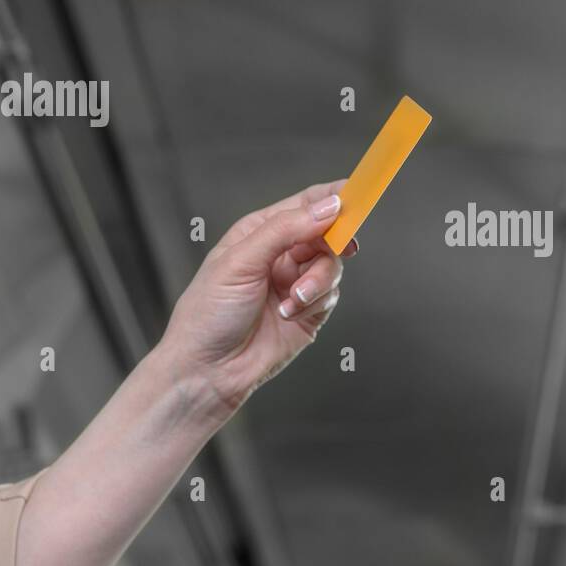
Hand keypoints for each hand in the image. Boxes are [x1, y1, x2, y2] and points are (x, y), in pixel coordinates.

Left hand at [155, 181, 355, 419]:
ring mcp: (297, 283)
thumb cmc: (208, 314)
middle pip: (328, 233)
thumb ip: (285, 230)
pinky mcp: (310, 312)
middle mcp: (282, 254)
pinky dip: (315, 303)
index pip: (306, 204)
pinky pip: (331, 295)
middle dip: (333, 243)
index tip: (356, 194)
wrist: (209, 371)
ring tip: (295, 298)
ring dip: (318, 282)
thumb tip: (329, 207)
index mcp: (261, 232)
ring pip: (332, 266)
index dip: (333, 197)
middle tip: (341, 247)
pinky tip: (290, 314)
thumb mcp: (241, 261)